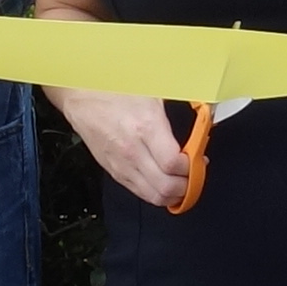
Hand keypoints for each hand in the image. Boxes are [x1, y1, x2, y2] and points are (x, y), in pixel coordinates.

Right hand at [57, 87, 195, 207]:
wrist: (80, 95)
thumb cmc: (116, 90)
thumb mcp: (154, 92)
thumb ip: (182, 106)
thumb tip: (206, 116)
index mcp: (145, 127)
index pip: (173, 164)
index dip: (192, 167)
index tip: (199, 160)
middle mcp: (132, 150)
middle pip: (165, 187)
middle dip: (187, 187)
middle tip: (195, 176)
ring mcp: (120, 164)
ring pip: (152, 196)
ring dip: (173, 195)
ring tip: (183, 183)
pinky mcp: (113, 170)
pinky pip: (138, 191)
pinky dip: (155, 192)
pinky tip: (164, 182)